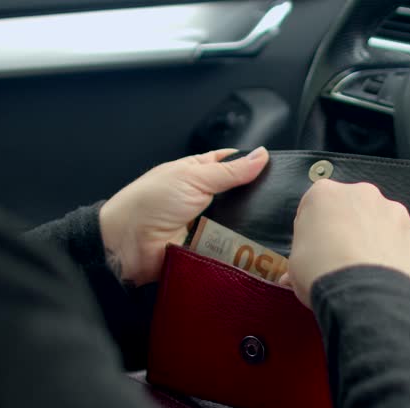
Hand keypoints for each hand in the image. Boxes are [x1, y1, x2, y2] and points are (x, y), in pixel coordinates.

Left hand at [100, 147, 268, 285]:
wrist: (127, 245)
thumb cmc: (150, 203)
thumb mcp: (192, 177)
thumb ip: (229, 171)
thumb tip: (262, 156)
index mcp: (198, 173)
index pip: (231, 164)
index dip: (251, 164)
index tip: (278, 169)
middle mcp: (204, 198)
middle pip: (240, 197)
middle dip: (257, 200)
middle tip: (282, 202)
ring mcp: (207, 225)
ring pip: (240, 224)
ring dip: (252, 226)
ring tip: (276, 225)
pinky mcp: (208, 250)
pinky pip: (232, 250)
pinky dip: (242, 249)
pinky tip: (260, 247)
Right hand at [280, 180, 409, 307]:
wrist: (364, 296)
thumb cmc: (321, 274)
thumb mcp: (294, 269)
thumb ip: (296, 263)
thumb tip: (290, 278)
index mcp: (324, 194)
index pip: (315, 205)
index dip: (314, 228)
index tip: (314, 248)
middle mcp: (363, 194)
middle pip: (354, 208)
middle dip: (350, 228)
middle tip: (341, 258)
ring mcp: (395, 212)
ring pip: (384, 222)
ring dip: (377, 239)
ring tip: (368, 271)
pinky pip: (405, 244)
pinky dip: (399, 257)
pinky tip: (388, 278)